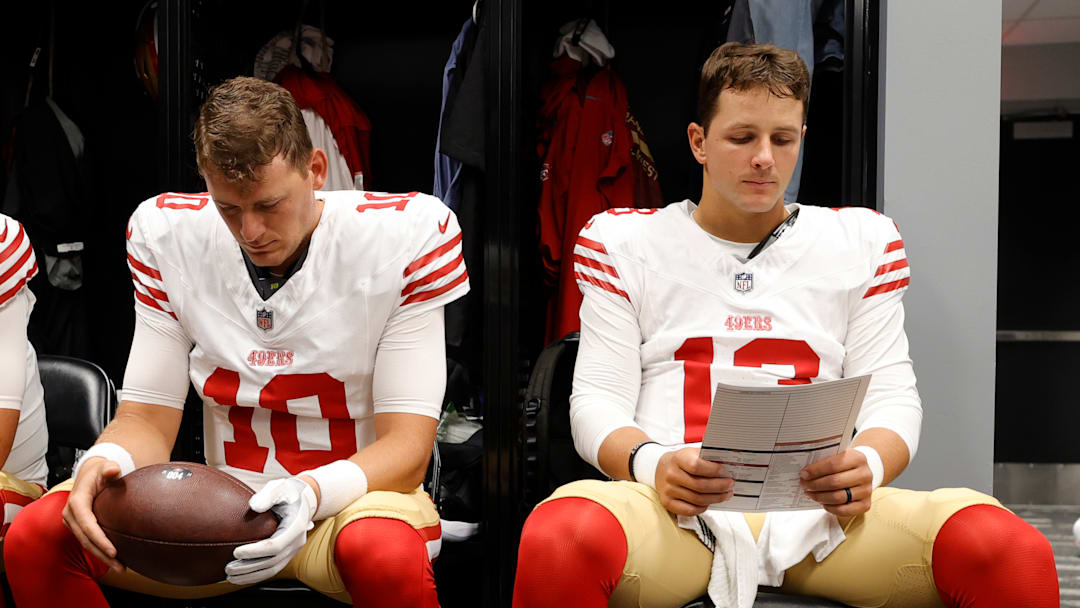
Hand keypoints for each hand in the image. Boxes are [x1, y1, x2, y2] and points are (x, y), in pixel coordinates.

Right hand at [61, 457, 125, 572]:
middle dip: (102, 554)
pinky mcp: (77, 526)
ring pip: (86, 544)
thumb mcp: (105, 466)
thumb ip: (110, 469)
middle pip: (86, 539)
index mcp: (77, 501)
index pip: (87, 524)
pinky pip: (88, 541)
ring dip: (102, 557)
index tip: (114, 551)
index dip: (100, 539)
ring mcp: (72, 522)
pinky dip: (100, 551)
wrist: (89, 473)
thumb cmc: (100, 470)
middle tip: (121, 566)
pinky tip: (115, 559)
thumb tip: (114, 469)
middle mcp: (70, 514)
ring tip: (120, 567)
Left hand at [225, 477, 316, 584]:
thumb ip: (267, 495)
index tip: (236, 552)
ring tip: (231, 576)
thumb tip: (254, 506)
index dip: (255, 551)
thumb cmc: (287, 492)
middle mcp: (297, 541)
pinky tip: (241, 576)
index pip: (276, 545)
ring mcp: (293, 549)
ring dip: (251, 575)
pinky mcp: (287, 554)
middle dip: (249, 567)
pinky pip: (272, 569)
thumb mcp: (279, 488)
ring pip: (272, 569)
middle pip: (272, 561)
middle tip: (228, 568)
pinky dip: (256, 575)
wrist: (303, 499)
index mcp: (296, 525)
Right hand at [655, 447, 734, 516]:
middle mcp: (671, 475)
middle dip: (719, 487)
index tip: (725, 471)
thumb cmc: (681, 461)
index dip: (713, 470)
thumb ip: (707, 458)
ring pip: (697, 500)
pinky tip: (709, 502)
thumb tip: (728, 465)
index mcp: (678, 459)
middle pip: (699, 486)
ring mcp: (668, 490)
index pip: (696, 466)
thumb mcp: (691, 453)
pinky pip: (689, 510)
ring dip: (715, 498)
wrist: (659, 468)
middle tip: (730, 485)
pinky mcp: (667, 502)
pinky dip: (702, 508)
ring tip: (725, 495)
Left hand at [800, 448, 873, 516]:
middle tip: (804, 485)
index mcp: (857, 458)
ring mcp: (867, 490)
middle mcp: (865, 474)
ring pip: (838, 497)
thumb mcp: (838, 456)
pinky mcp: (865, 504)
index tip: (803, 474)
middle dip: (815, 485)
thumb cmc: (845, 464)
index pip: (833, 465)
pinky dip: (830, 508)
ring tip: (810, 493)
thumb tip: (804, 472)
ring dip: (820, 497)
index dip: (815, 471)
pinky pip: (844, 510)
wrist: (862, 473)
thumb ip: (824, 460)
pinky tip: (823, 502)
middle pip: (834, 482)